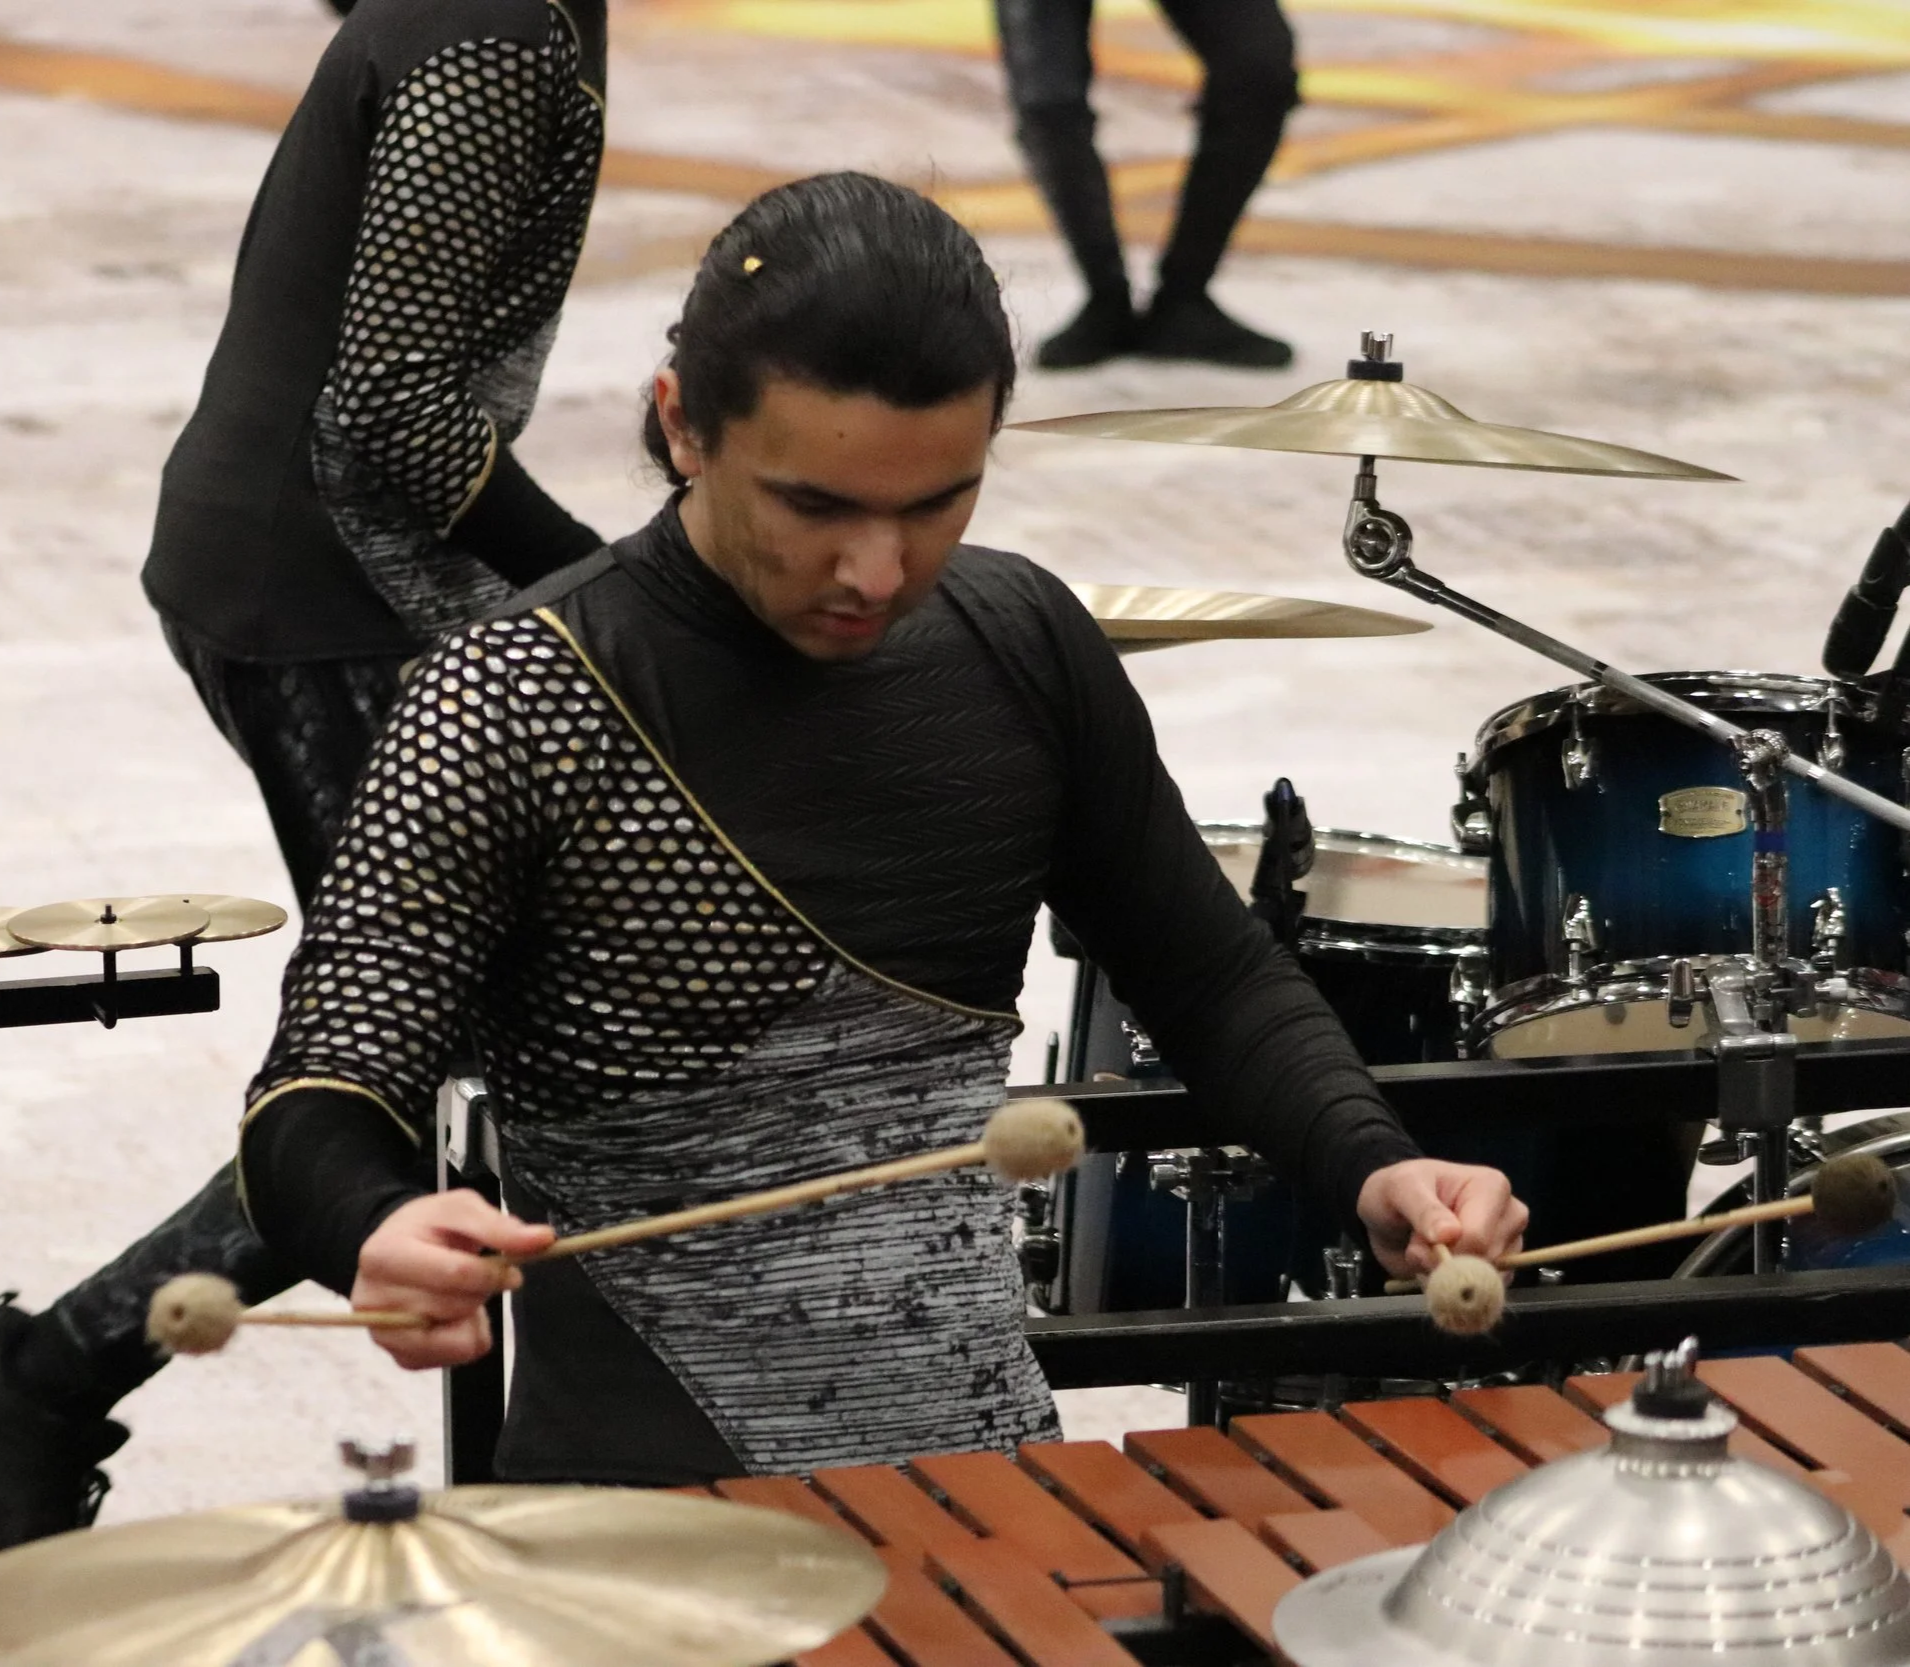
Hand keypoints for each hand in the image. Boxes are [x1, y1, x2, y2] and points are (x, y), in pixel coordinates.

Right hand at [351, 1191, 554, 1369]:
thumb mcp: (461, 1209)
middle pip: (456, 1306)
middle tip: (477, 1275)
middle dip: (480, 1291)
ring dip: (473, 1316)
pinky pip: (454, 1359)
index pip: (454, 1274)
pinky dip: (466, 1338)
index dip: (493, 1273)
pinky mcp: (400, 1357)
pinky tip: (452, 1314)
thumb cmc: (429, 1227)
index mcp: (384, 1255)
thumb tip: (543, 1239)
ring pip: (457, 1340)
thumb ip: (499, 1226)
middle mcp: (374, 1300)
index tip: (513, 1270)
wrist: (397, 1247)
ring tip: (460, 1293)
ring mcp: (384, 1333)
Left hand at [1355, 1159, 1527, 1280]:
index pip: (1478, 1238)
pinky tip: (1434, 1267)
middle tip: (1417, 1247)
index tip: (1417, 1244)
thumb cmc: (1397, 1191)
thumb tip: (1449, 1234)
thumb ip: (1423, 1210)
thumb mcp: (1399, 1189)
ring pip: (1483, 1282)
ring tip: (1425, 1252)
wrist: (1390, 1213)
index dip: (1444, 1251)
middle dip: (1443, 1264)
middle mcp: (1509, 1216)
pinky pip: (1480, 1295)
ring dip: (1444, 1277)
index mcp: (1492, 1186)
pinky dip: (1451, 1288)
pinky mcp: (1500, 1270)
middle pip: (1483, 1263)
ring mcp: (1508, 1245)